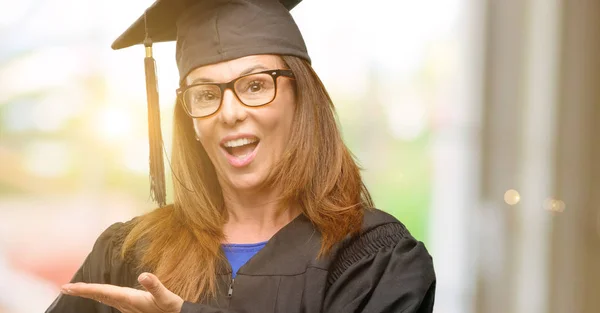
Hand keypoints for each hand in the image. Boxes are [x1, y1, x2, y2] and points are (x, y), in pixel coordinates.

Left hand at [61, 273, 183, 312]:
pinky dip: (102, 294)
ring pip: (104, 298)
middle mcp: (125, 304)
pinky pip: (112, 299)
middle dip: (82, 291)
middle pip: (99, 296)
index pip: (102, 292)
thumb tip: (143, 275)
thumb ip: (155, 286)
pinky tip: (101, 293)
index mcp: (129, 299)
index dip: (85, 289)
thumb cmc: (172, 309)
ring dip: (90, 293)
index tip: (68, 287)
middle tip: (64, 288)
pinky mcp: (132, 307)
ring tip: (77, 289)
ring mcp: (128, 307)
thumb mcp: (166, 298)